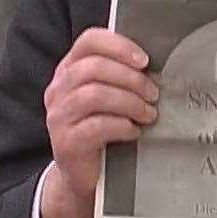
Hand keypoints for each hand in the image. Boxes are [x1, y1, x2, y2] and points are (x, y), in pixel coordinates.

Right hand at [39, 28, 156, 217]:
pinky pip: (96, 126)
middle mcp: (58, 89)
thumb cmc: (102, 131)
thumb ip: (121, 78)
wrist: (84, 176)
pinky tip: (134, 131)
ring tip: (148, 114)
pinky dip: (121, 125)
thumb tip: (157, 69)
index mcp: (69, 70)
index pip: (89, 41)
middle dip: (132, 79)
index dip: (119, 46)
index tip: (144, 61)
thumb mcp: (108, 99)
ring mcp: (58, 116)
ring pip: (95, 94)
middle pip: (94, 67)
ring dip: (130, 102)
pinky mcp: (65, 142)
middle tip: (154, 94)